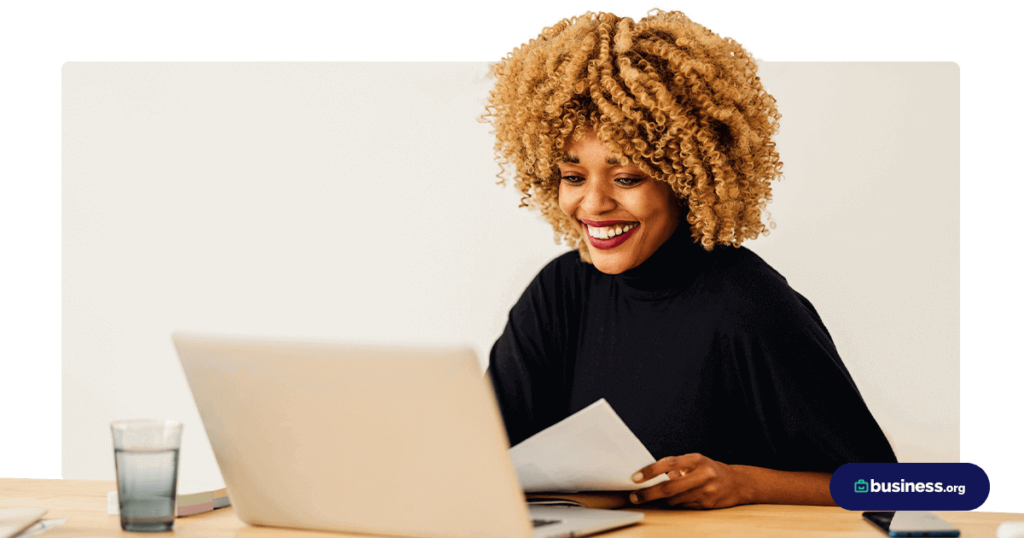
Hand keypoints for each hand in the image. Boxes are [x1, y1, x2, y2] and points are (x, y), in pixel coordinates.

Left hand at [629, 453, 748, 508]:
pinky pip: (683, 506)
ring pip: (674, 500)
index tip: (636, 477)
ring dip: (662, 499)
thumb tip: (650, 475)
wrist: (736, 483)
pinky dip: (675, 504)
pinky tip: (675, 499)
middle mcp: (702, 475)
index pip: (669, 463)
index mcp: (696, 460)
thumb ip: (675, 467)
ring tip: (657, 495)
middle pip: (669, 487)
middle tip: (635, 496)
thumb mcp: (694, 462)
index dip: (650, 471)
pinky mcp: (706, 504)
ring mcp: (705, 491)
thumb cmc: (709, 470)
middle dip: (649, 493)